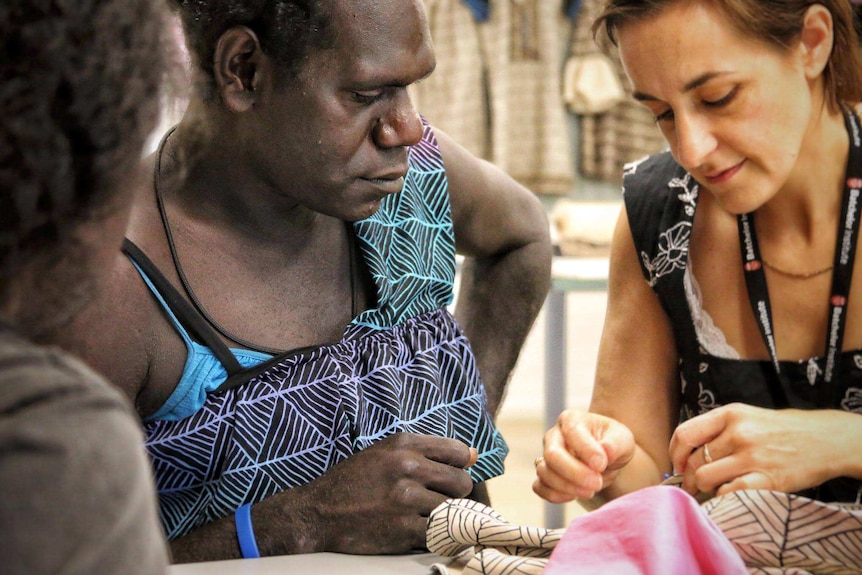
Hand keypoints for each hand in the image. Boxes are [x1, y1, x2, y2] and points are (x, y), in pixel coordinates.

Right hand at [277, 433, 476, 554]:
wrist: (317, 513)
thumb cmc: (353, 482)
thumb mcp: (384, 453)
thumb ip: (426, 451)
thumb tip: (474, 455)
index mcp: (404, 444)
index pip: (458, 451)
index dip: (460, 466)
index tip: (450, 476)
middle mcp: (407, 467)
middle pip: (462, 482)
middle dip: (454, 494)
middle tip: (436, 500)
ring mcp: (406, 499)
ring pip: (452, 510)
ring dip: (442, 517)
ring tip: (421, 517)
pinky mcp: (403, 528)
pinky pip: (440, 533)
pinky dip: (435, 536)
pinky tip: (420, 531)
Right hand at [532, 409, 634, 502]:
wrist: (606, 460)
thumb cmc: (613, 444)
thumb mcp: (623, 439)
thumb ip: (615, 444)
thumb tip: (605, 451)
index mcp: (572, 419)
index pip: (571, 431)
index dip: (585, 450)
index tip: (602, 464)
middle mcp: (554, 435)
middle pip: (552, 454)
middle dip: (574, 473)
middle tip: (596, 484)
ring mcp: (546, 456)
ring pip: (545, 472)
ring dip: (567, 486)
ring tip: (591, 491)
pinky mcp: (545, 475)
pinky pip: (539, 487)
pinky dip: (554, 495)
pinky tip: (573, 497)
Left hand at [669, 403, 858, 496]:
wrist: (825, 439)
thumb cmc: (780, 430)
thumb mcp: (746, 417)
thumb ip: (716, 430)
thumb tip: (683, 452)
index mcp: (729, 414)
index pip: (684, 433)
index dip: (675, 453)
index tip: (677, 464)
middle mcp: (738, 433)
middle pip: (693, 460)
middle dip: (688, 477)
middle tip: (693, 485)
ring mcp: (752, 456)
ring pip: (705, 477)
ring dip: (703, 488)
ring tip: (712, 488)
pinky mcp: (767, 479)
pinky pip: (729, 492)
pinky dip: (723, 496)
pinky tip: (730, 493)